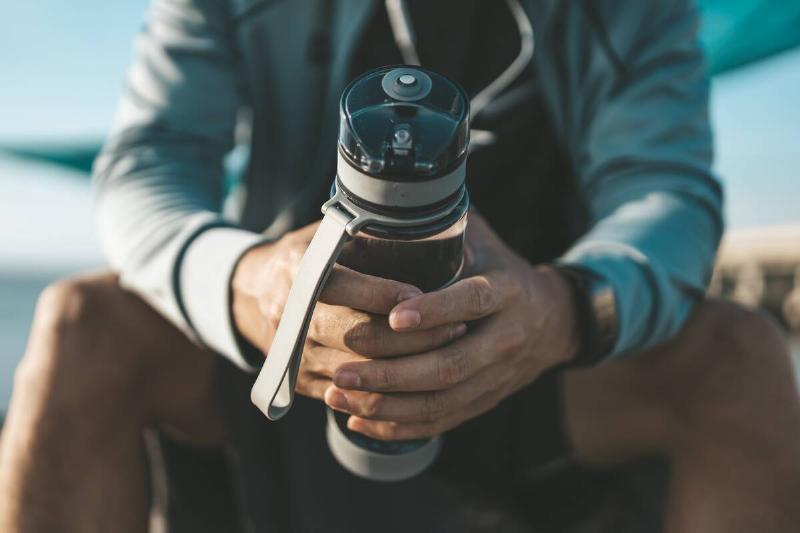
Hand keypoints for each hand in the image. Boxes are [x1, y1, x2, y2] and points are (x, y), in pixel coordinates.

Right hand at [232, 221, 466, 400]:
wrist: (252, 294)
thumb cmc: (305, 257)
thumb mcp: (322, 235)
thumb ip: (359, 234)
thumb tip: (418, 220)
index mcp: (295, 270)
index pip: (342, 286)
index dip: (383, 294)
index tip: (422, 295)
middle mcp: (290, 314)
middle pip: (355, 335)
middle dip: (410, 337)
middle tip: (455, 327)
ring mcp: (294, 352)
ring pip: (358, 369)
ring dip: (408, 365)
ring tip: (449, 350)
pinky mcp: (302, 381)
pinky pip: (350, 394)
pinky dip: (388, 391)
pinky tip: (424, 382)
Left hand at [323, 213, 578, 439]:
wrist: (553, 322)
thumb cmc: (502, 273)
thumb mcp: (485, 243)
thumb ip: (447, 231)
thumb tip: (391, 207)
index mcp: (506, 292)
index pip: (471, 302)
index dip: (433, 310)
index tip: (392, 316)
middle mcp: (504, 339)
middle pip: (449, 365)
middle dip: (391, 371)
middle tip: (343, 367)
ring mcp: (495, 377)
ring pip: (440, 401)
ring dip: (386, 403)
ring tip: (339, 394)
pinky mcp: (484, 402)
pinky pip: (441, 422)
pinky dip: (398, 426)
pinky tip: (359, 420)